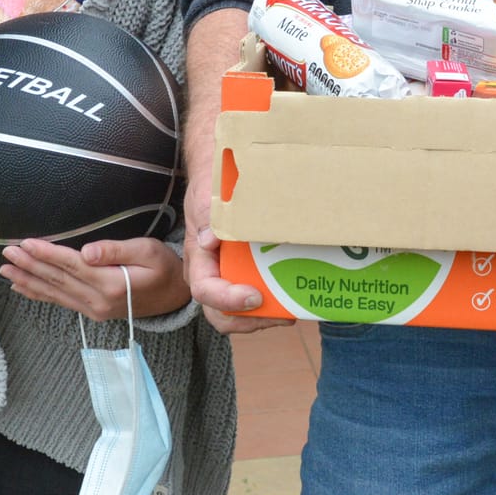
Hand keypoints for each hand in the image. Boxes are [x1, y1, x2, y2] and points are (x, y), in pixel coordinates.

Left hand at [0, 235, 189, 320]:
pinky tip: (23, 287)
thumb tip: (87, 252)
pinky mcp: (91, 312)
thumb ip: (117, 250)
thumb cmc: (165, 267)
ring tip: (5, 270)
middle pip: (57, 280)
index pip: (71, 265)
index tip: (25, 243)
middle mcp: (98, 300)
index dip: (47, 254)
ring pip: (53, 293)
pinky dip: (39, 294)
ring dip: (28, 280)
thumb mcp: (149, 250)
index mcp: (111, 283)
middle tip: (6, 253)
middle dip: (29, 265)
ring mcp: (93, 309)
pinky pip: (60, 302)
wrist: (176, 297)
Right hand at [183, 157, 291, 333]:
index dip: (227, 300)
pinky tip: (297, 292)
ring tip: (294, 309)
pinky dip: (275, 299)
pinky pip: (258, 293)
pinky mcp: (247, 271)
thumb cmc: (212, 187)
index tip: (255, 296)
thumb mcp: (206, 198)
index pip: (205, 291)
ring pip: (241, 311)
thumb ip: (206, 218)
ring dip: (266, 316)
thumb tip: (208, 241)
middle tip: (283, 315)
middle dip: (251, 321)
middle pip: (222, 313)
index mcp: (198, 260)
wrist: (219, 173)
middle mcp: (212, 274)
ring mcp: (229, 275)